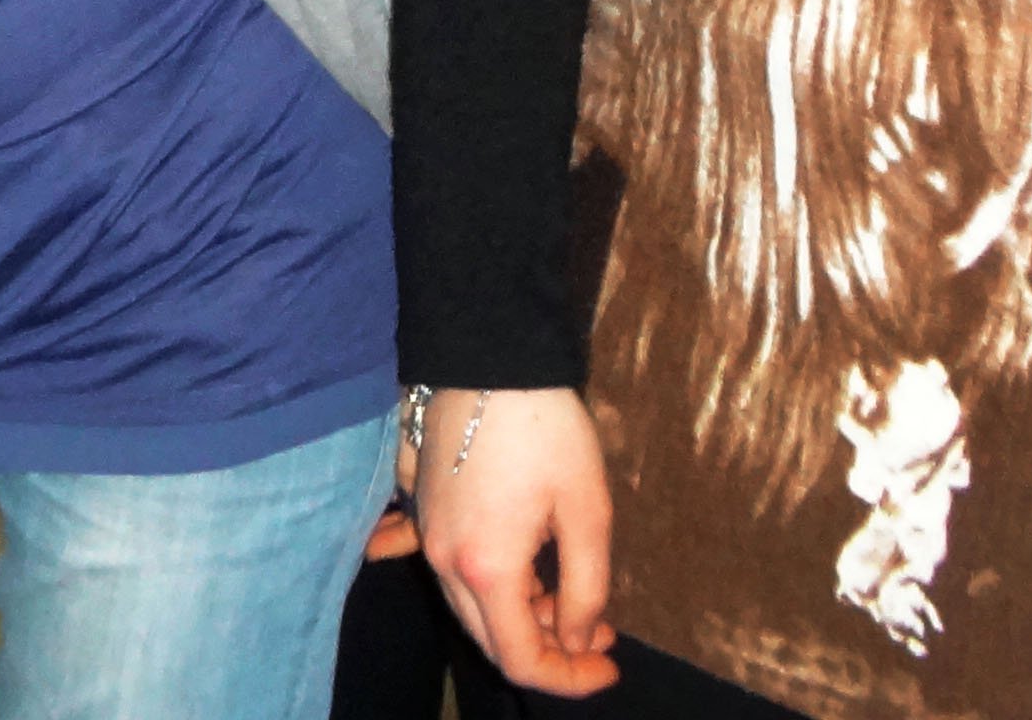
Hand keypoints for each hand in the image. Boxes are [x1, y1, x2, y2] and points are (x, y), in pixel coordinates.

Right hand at [414, 386, 616, 695]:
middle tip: (597, 631)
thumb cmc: (546, 428)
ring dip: (520, 613)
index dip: (569, 678)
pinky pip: (445, 563)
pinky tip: (507, 576)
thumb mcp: (587, 510)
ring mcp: (425, 532)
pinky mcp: (421, 505)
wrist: (487, 353)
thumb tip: (577, 638)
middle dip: (548, 646)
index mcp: (487, 569)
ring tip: (567, 592)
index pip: (523, 659)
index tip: (610, 663)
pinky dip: (480, 581)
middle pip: (492, 638)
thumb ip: (586, 589)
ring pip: (471, 604)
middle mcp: (445, 561)